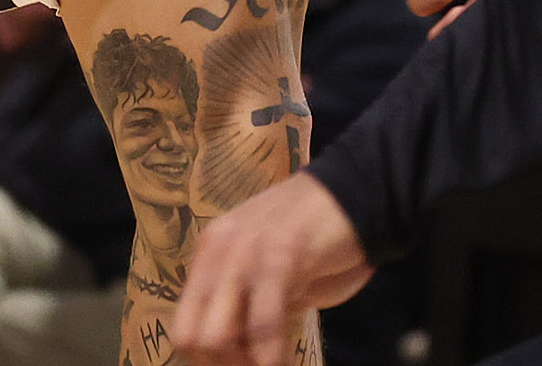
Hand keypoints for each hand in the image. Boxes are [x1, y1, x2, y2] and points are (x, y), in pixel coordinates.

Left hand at [173, 172, 370, 365]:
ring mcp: (246, 249)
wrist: (359, 192)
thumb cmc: (317, 238)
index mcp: (211, 252)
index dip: (207, 361)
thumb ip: (245, 302)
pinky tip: (288, 360)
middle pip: (192, 338)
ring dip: (247, 364)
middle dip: (225, 365)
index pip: (183, 328)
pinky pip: (263, 322)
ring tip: (273, 364)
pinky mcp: (280, 252)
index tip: (241, 364)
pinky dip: (272, 355)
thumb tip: (234, 352)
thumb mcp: (267, 272)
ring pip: (217, 336)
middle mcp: (219, 249)